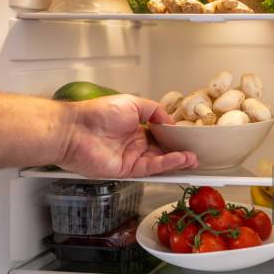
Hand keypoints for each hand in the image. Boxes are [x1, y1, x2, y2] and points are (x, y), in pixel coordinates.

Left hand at [58, 94, 197, 177]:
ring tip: (194, 159)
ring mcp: (131, 158)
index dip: (173, 136)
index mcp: (134, 127)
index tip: (189, 136)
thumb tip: (169, 121)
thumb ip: (154, 111)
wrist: (76, 130)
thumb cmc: (98, 113)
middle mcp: (134, 144)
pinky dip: (167, 164)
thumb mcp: (132, 103)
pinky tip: (180, 159)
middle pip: (162, 150)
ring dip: (178, 160)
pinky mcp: (127, 171)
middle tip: (197, 151)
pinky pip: (151, 168)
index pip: (159, 134)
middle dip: (179, 151)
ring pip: (160, 161)